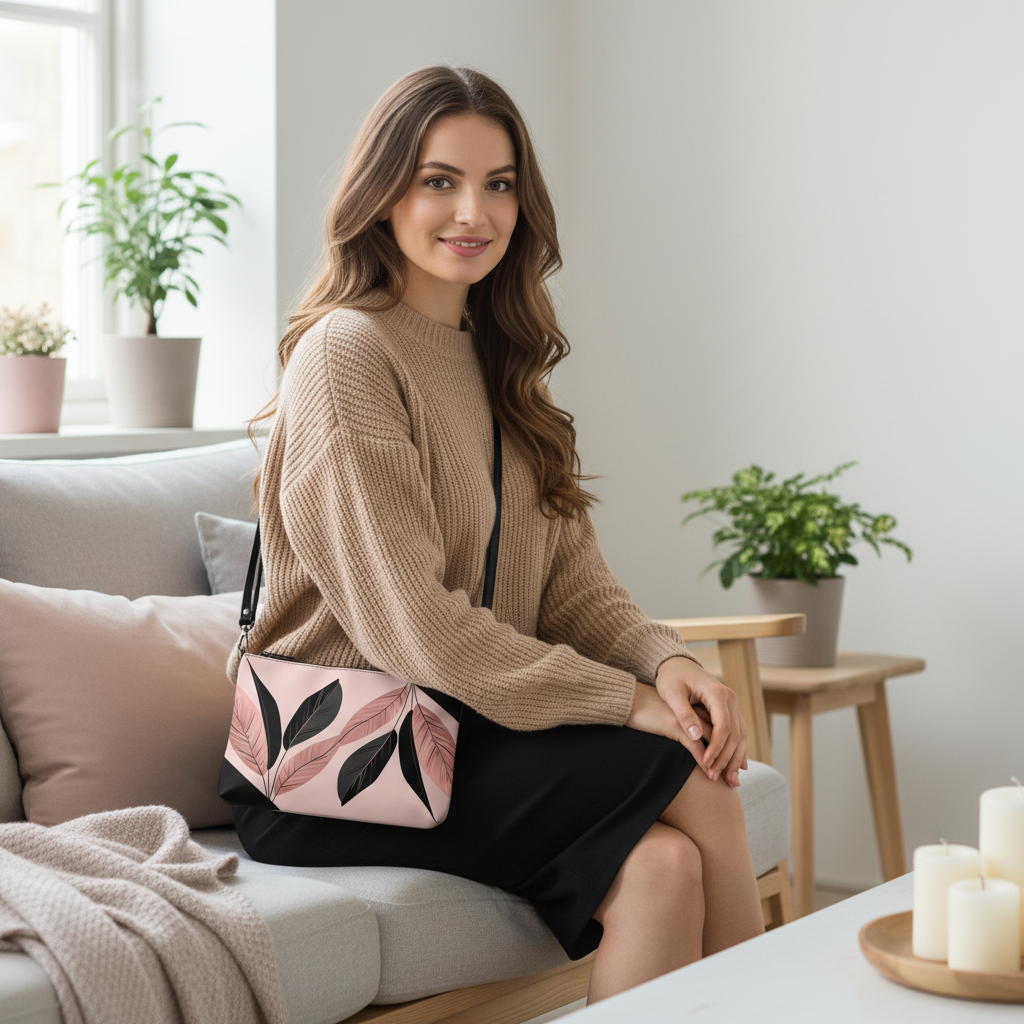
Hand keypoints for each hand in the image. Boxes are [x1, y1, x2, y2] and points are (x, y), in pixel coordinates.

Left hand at [654, 655, 748, 787]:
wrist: (677, 664)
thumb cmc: (670, 678)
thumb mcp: (671, 693)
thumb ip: (683, 713)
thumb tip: (695, 736)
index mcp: (717, 693)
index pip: (724, 727)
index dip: (717, 748)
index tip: (706, 764)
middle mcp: (730, 697)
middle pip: (736, 734)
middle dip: (727, 758)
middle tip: (717, 778)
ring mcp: (732, 703)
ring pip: (741, 735)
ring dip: (736, 758)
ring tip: (730, 780)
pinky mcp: (729, 709)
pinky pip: (738, 732)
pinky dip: (737, 750)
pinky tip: (735, 767)